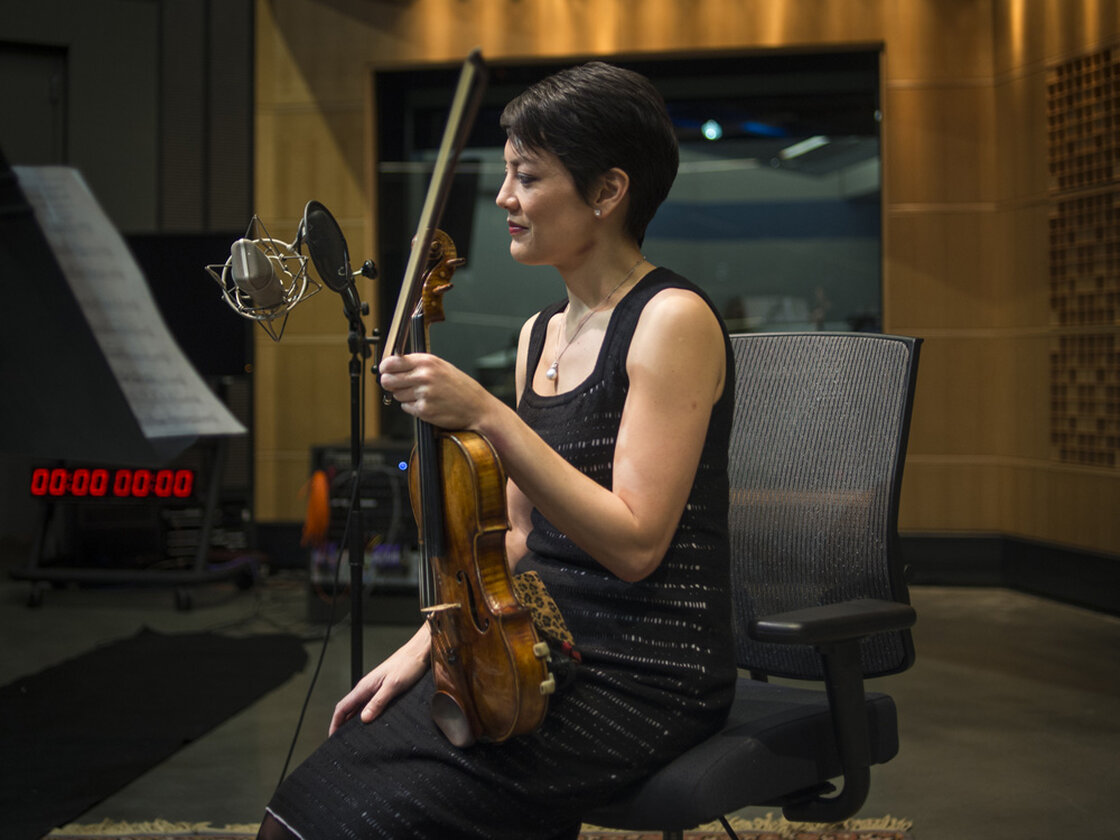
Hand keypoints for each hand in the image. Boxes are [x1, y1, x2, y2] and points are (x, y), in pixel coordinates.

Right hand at [329, 624, 429, 734]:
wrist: (418, 654)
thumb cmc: (407, 665)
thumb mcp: (393, 686)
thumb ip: (378, 702)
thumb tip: (364, 718)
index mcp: (364, 686)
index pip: (342, 707)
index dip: (335, 723)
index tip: (332, 737)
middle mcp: (366, 688)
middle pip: (347, 709)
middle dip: (341, 725)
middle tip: (341, 741)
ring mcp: (374, 689)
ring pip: (358, 708)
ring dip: (353, 721)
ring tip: (353, 736)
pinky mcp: (383, 690)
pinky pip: (369, 705)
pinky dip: (365, 715)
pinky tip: (370, 723)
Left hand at [378, 353, 493, 429]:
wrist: (477, 407)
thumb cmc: (460, 387)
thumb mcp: (441, 367)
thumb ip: (417, 365)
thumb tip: (392, 366)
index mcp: (428, 361)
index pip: (392, 362)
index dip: (385, 368)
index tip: (385, 370)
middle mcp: (424, 376)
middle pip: (388, 380)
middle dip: (389, 384)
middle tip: (396, 385)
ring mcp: (424, 394)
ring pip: (397, 395)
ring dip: (404, 396)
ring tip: (421, 395)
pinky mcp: (424, 410)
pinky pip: (406, 407)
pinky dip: (412, 407)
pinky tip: (426, 403)